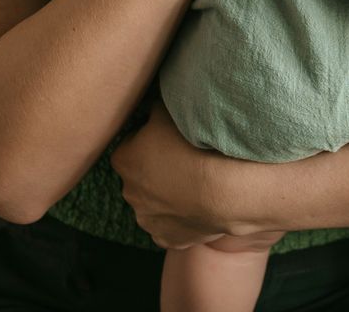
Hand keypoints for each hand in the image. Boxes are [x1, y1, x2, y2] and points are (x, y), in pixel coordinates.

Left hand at [113, 101, 230, 250]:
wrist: (224, 189)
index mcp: (124, 160)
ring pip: (155, 204)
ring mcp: (148, 220)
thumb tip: (154, 108)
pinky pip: (171, 227)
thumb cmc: (195, 146)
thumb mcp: (172, 110)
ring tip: (196, 183)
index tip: (169, 139)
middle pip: (141, 177)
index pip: (131, 145)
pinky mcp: (167, 239)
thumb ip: (156, 108)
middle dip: (156, 171)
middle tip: (184, 160)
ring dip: (168, 196)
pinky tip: (199, 206)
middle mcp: (129, 192)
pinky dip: (181, 218)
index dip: (150, 140)